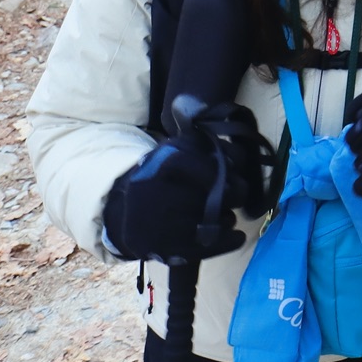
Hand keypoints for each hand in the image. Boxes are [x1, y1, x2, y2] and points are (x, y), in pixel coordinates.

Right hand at [102, 102, 271, 260]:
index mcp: (162, 164)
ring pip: (208, 223)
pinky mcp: (161, 249)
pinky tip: (236, 236)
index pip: (203, 166)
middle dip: (232, 194)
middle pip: (210, 196)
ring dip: (226, 218)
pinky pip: (202, 248)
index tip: (235, 169)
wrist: (125, 209)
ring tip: (226, 214)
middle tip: (236, 193)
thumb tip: (201, 112)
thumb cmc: (161, 175)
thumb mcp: (174, 147)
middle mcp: (155, 194)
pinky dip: (225, 243)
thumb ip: (195, 133)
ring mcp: (157, 224)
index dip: (224, 170)